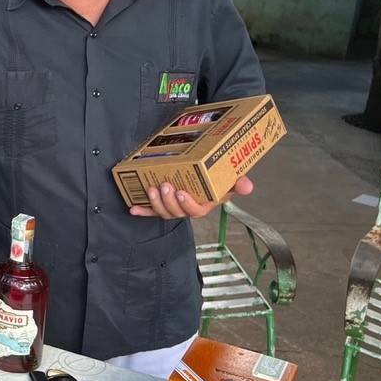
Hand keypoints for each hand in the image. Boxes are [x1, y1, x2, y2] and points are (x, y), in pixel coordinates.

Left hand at [129, 175, 253, 218]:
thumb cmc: (216, 177)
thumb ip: (238, 182)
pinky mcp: (161, 203)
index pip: (196, 211)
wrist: (202, 168)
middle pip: (177, 211)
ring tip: (152, 188)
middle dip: (169, 200)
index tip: (182, 192)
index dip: (188, 204)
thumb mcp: (230, 177)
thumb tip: (247, 186)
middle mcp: (187, 208)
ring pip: (163, 211)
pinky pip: (151, 210)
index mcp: (204, 204)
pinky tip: (133, 208)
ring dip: (155, 202)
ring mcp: (173, 206)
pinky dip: (142, 210)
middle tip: (165, 185)